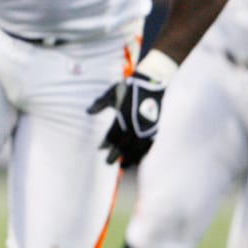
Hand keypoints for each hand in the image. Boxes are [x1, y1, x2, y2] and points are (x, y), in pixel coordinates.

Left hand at [87, 51, 176, 167]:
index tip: (100, 148)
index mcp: (124, 117)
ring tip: (123, 166)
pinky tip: (139, 159)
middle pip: (124, 145)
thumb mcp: (113, 92)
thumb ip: (100, 103)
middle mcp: (136, 125)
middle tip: (108, 162)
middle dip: (115, 154)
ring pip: (137, 149)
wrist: (155, 81)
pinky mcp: (159, 130)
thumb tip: (88, 111)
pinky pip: (150, 146)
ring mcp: (149, 129)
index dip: (105, 143)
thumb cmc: (131, 87)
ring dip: (129, 158)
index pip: (112, 136)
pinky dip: (143, 154)